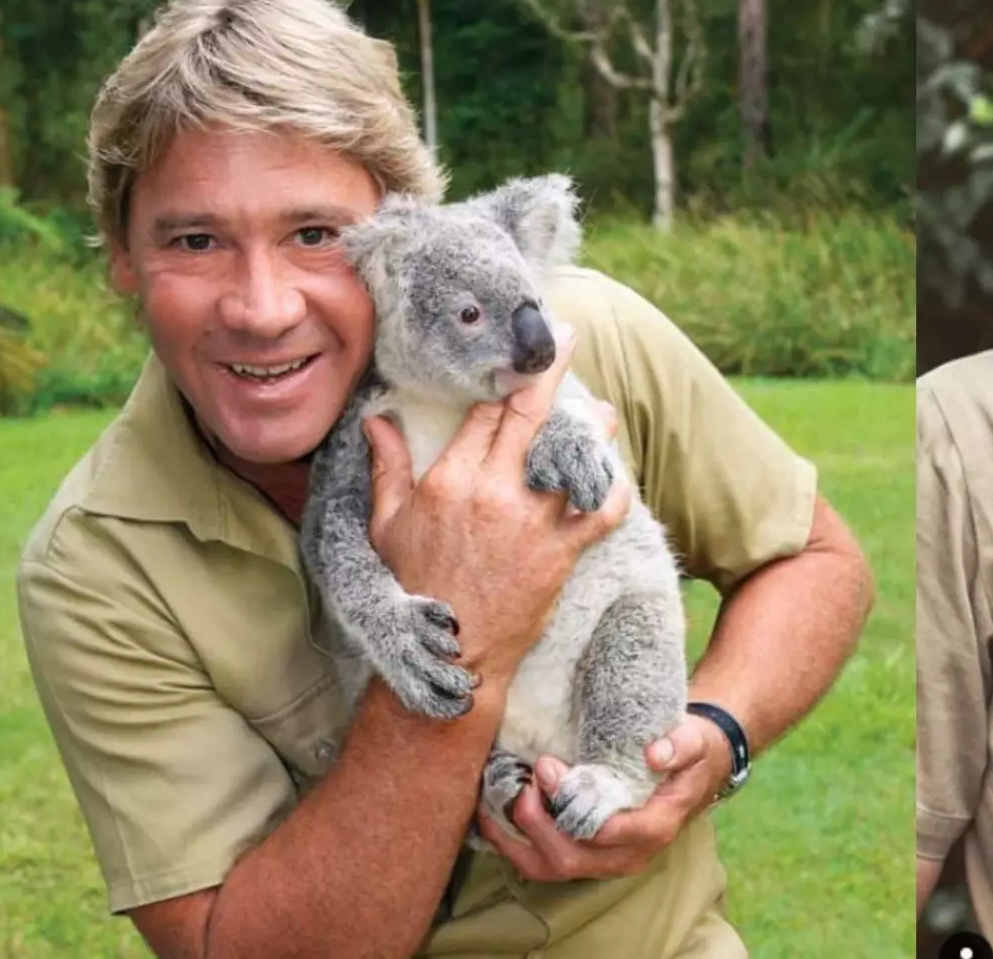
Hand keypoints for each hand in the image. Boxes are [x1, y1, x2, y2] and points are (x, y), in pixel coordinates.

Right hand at [363, 326, 632, 685]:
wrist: (452, 653)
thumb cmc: (416, 588)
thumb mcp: (387, 526)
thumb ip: (387, 468)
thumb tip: (376, 420)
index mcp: (451, 480)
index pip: (486, 412)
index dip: (504, 377)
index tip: (520, 352)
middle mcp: (494, 492)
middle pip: (530, 414)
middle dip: (552, 371)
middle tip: (570, 339)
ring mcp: (532, 521)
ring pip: (572, 457)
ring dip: (593, 430)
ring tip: (604, 413)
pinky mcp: (562, 552)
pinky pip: (602, 512)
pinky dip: (614, 493)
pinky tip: (616, 479)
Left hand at [473, 714, 733, 880]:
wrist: (694, 769)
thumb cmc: (692, 752)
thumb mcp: (695, 739)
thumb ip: (681, 744)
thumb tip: (655, 753)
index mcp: (655, 827)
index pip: (604, 832)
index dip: (569, 803)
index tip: (548, 766)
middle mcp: (628, 854)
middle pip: (569, 858)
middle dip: (536, 823)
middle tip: (523, 779)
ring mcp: (606, 860)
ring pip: (550, 868)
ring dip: (516, 839)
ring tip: (499, 798)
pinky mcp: (588, 854)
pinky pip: (543, 863)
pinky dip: (515, 843)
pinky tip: (497, 812)